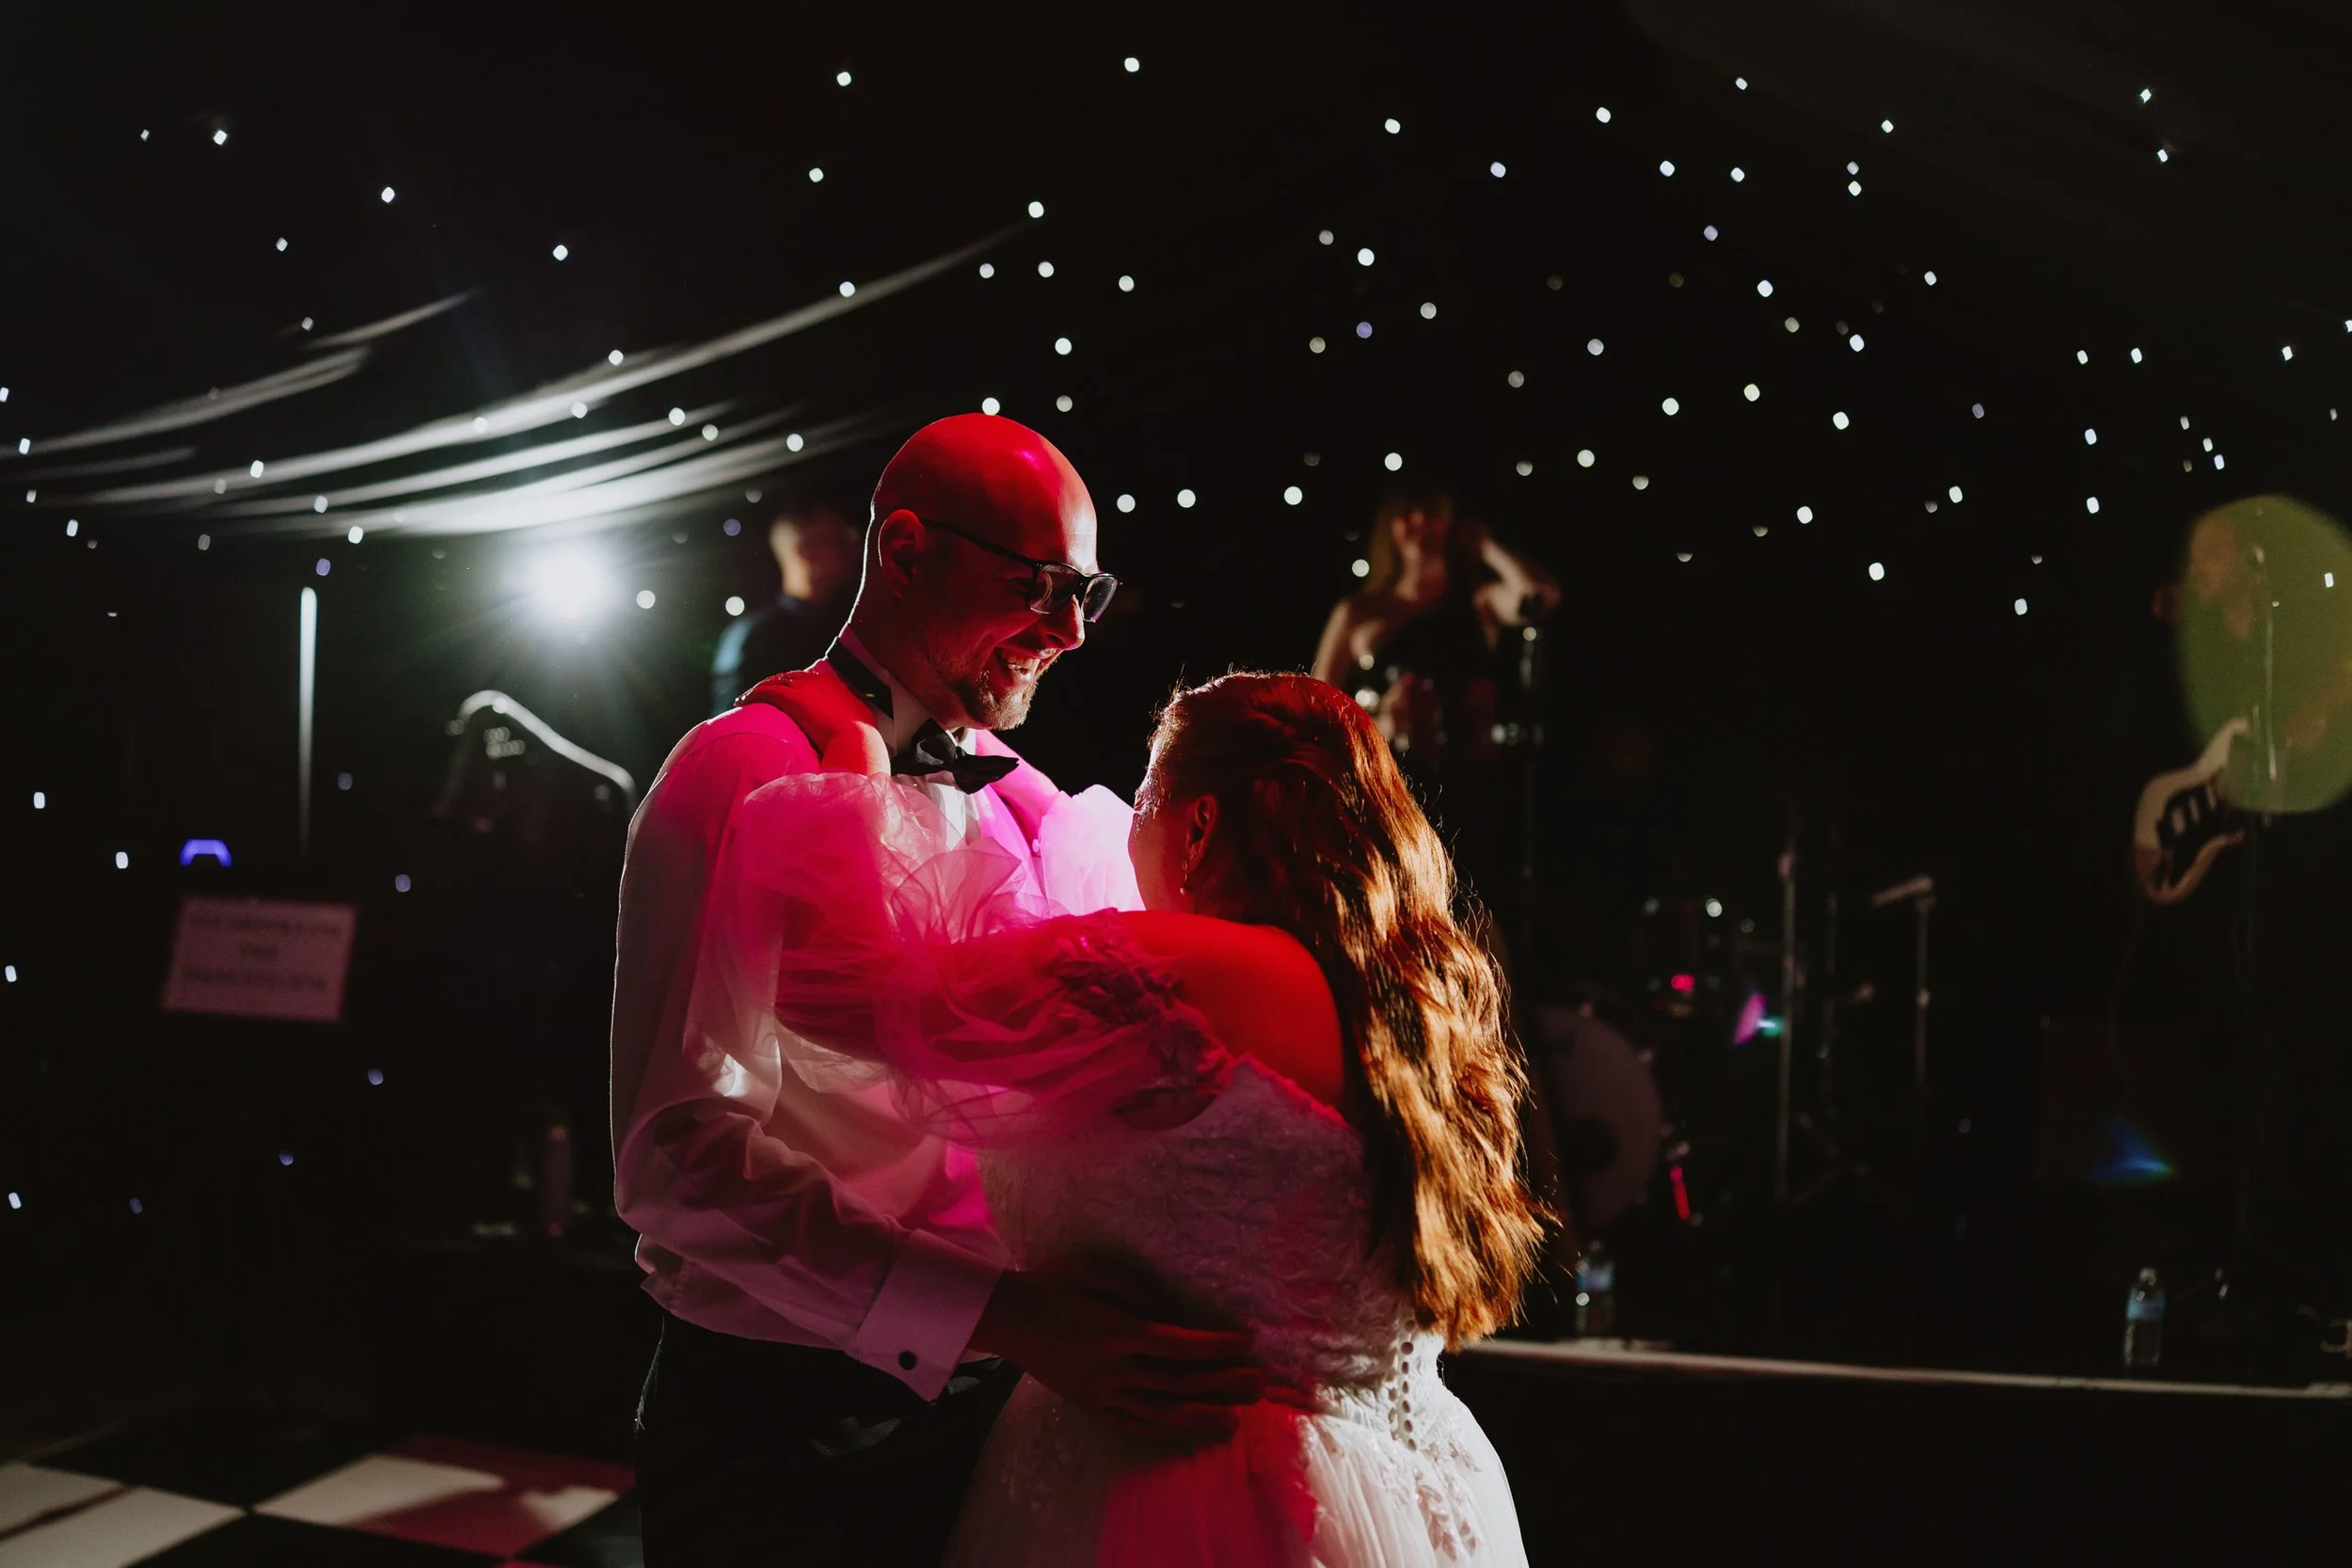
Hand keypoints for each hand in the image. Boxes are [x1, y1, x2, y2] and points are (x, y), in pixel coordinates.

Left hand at [746, 667, 886, 773]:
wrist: (858, 742)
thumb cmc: (862, 746)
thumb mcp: (862, 732)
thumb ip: (852, 730)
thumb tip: (851, 743)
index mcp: (840, 690)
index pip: (813, 680)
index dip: (799, 685)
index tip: (789, 693)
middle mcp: (823, 684)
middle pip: (793, 677)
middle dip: (778, 683)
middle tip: (764, 692)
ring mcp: (807, 689)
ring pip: (777, 681)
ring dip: (762, 688)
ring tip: (747, 698)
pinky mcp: (793, 698)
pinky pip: (767, 691)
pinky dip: (754, 694)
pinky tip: (742, 702)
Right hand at [970, 1257, 1267, 1442]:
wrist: (1007, 1318)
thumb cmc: (1052, 1284)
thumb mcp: (1092, 1270)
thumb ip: (1135, 1289)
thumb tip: (1171, 1311)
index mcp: (1114, 1332)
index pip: (1176, 1345)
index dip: (1213, 1346)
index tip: (1245, 1342)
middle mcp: (1112, 1369)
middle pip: (1177, 1382)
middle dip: (1222, 1384)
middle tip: (1259, 1383)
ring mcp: (1101, 1394)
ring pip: (1160, 1413)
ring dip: (1202, 1417)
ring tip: (1238, 1421)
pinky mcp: (1092, 1406)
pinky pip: (1135, 1425)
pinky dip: (1167, 1431)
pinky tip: (1193, 1432)